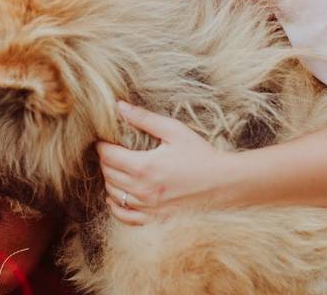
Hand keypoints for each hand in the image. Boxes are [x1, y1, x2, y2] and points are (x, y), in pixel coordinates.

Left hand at [96, 101, 237, 224]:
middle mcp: (142, 189)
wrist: (225, 184)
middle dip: (105, 161)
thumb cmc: (201, 154)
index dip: (101, 146)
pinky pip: (125, 217)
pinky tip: (116, 197)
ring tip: (115, 170)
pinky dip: (116, 207)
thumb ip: (144, 119)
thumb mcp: (174, 131)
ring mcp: (148, 207)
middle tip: (111, 151)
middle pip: (108, 174)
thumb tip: (120, 106)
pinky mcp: (155, 219)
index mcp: (143, 166)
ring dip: (109, 181)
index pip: (107, 155)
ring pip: (113, 194)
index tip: (104, 140)